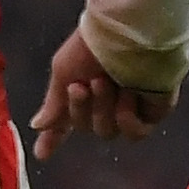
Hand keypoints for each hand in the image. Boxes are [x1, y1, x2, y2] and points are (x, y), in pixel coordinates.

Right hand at [31, 24, 171, 159]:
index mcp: (81, 91)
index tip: (41, 155)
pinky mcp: (151, 111)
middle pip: (86, 127)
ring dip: (103, 109)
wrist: (127, 34)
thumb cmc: (92, 46)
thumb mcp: (63, 72)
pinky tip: (128, 93)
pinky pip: (134, 133)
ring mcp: (129, 107)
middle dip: (81, 110)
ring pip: (108, 131)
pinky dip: (127, 117)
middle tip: (82, 86)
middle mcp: (104, 101)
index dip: (53, 138)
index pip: (65, 121)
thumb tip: (36, 126)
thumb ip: (54, 104)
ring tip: (107, 81)